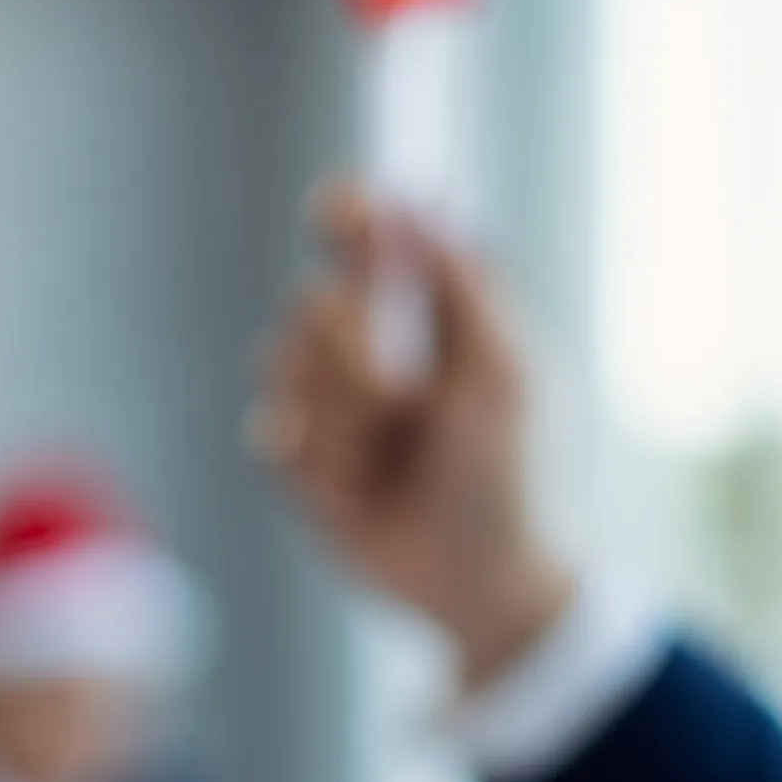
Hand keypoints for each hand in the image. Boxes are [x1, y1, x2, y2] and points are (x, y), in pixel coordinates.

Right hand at [248, 179, 577, 687]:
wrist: (481, 581)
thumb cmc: (512, 476)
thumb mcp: (504, 374)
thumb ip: (462, 283)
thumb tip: (419, 199)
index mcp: (426, 313)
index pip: (366, 237)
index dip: (345, 215)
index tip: (340, 215)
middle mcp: (371, 346)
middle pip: (310, 306)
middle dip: (356, 363)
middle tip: (409, 408)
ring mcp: (332, 402)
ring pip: (279, 366)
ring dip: (342, 421)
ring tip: (388, 461)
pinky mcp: (302, 459)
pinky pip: (269, 429)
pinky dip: (312, 457)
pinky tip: (350, 484)